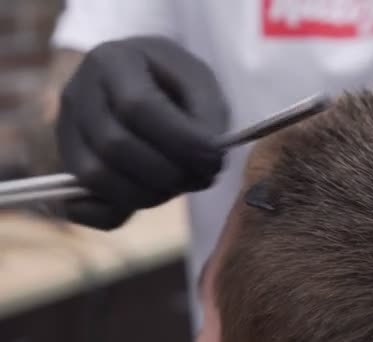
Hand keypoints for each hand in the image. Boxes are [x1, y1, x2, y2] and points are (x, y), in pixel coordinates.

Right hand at [56, 36, 229, 228]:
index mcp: (113, 60)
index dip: (180, 140)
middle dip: (168, 172)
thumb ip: (208, 114)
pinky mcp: (68, 167)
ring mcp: (67, 132)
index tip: (214, 158)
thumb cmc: (176, 83)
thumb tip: (208, 155)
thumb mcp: (200, 83)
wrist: (145, 85)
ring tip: (184, 183)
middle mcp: (79, 93)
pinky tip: (153, 197)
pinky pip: (81, 206)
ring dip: (150, 193)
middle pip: (114, 145)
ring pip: (97, 178)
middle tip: (204, 175)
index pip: (137, 106)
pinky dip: (117, 212)